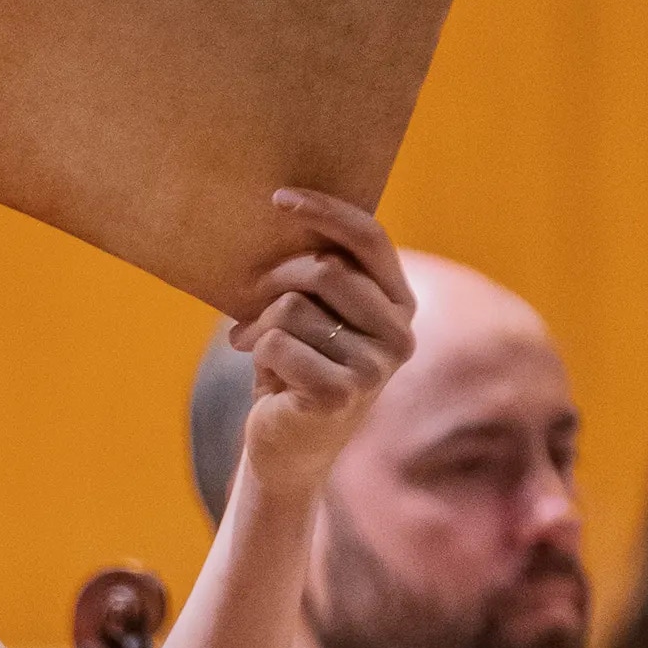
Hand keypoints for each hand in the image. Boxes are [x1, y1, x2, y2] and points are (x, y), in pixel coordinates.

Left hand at [228, 197, 415, 495]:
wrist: (287, 449)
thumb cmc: (294, 369)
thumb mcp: (310, 314)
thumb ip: (314, 273)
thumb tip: (281, 211)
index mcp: (399, 305)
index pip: (370, 239)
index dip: (326, 212)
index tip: (279, 199)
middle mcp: (399, 334)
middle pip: (325, 269)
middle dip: (274, 279)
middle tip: (247, 298)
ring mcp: (375, 367)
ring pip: (295, 307)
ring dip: (259, 323)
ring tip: (252, 345)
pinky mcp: (342, 394)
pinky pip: (278, 343)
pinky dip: (257, 353)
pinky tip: (264, 377)